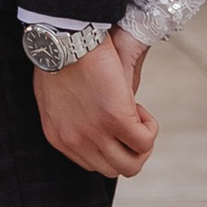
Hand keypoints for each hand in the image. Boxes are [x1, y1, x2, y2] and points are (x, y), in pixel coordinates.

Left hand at [34, 29, 156, 177]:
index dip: (109, 144)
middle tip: (128, 120)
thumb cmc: (62, 55)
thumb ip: (74, 114)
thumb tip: (95, 118)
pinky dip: (149, 128)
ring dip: (140, 142)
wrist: (65, 37)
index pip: (91, 162)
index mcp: (59, 137)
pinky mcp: (116, 119)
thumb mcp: (58, 94)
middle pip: (112, 169)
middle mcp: (75, 142)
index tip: (111, 121)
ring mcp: (95, 133)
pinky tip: (140, 107)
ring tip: (136, 115)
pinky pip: (144, 141)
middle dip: (127, 149)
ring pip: (131, 164)